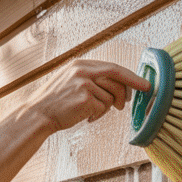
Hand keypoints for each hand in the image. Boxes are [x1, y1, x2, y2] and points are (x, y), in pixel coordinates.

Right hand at [28, 59, 150, 131]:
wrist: (37, 114)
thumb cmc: (55, 101)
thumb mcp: (71, 81)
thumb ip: (92, 79)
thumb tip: (119, 86)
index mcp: (81, 64)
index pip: (114, 67)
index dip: (132, 77)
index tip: (144, 85)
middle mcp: (83, 71)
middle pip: (117, 80)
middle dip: (125, 95)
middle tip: (122, 106)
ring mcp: (84, 84)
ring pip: (111, 97)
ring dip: (105, 108)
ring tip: (90, 112)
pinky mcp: (84, 98)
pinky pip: (103, 108)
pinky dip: (97, 115)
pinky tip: (85, 117)